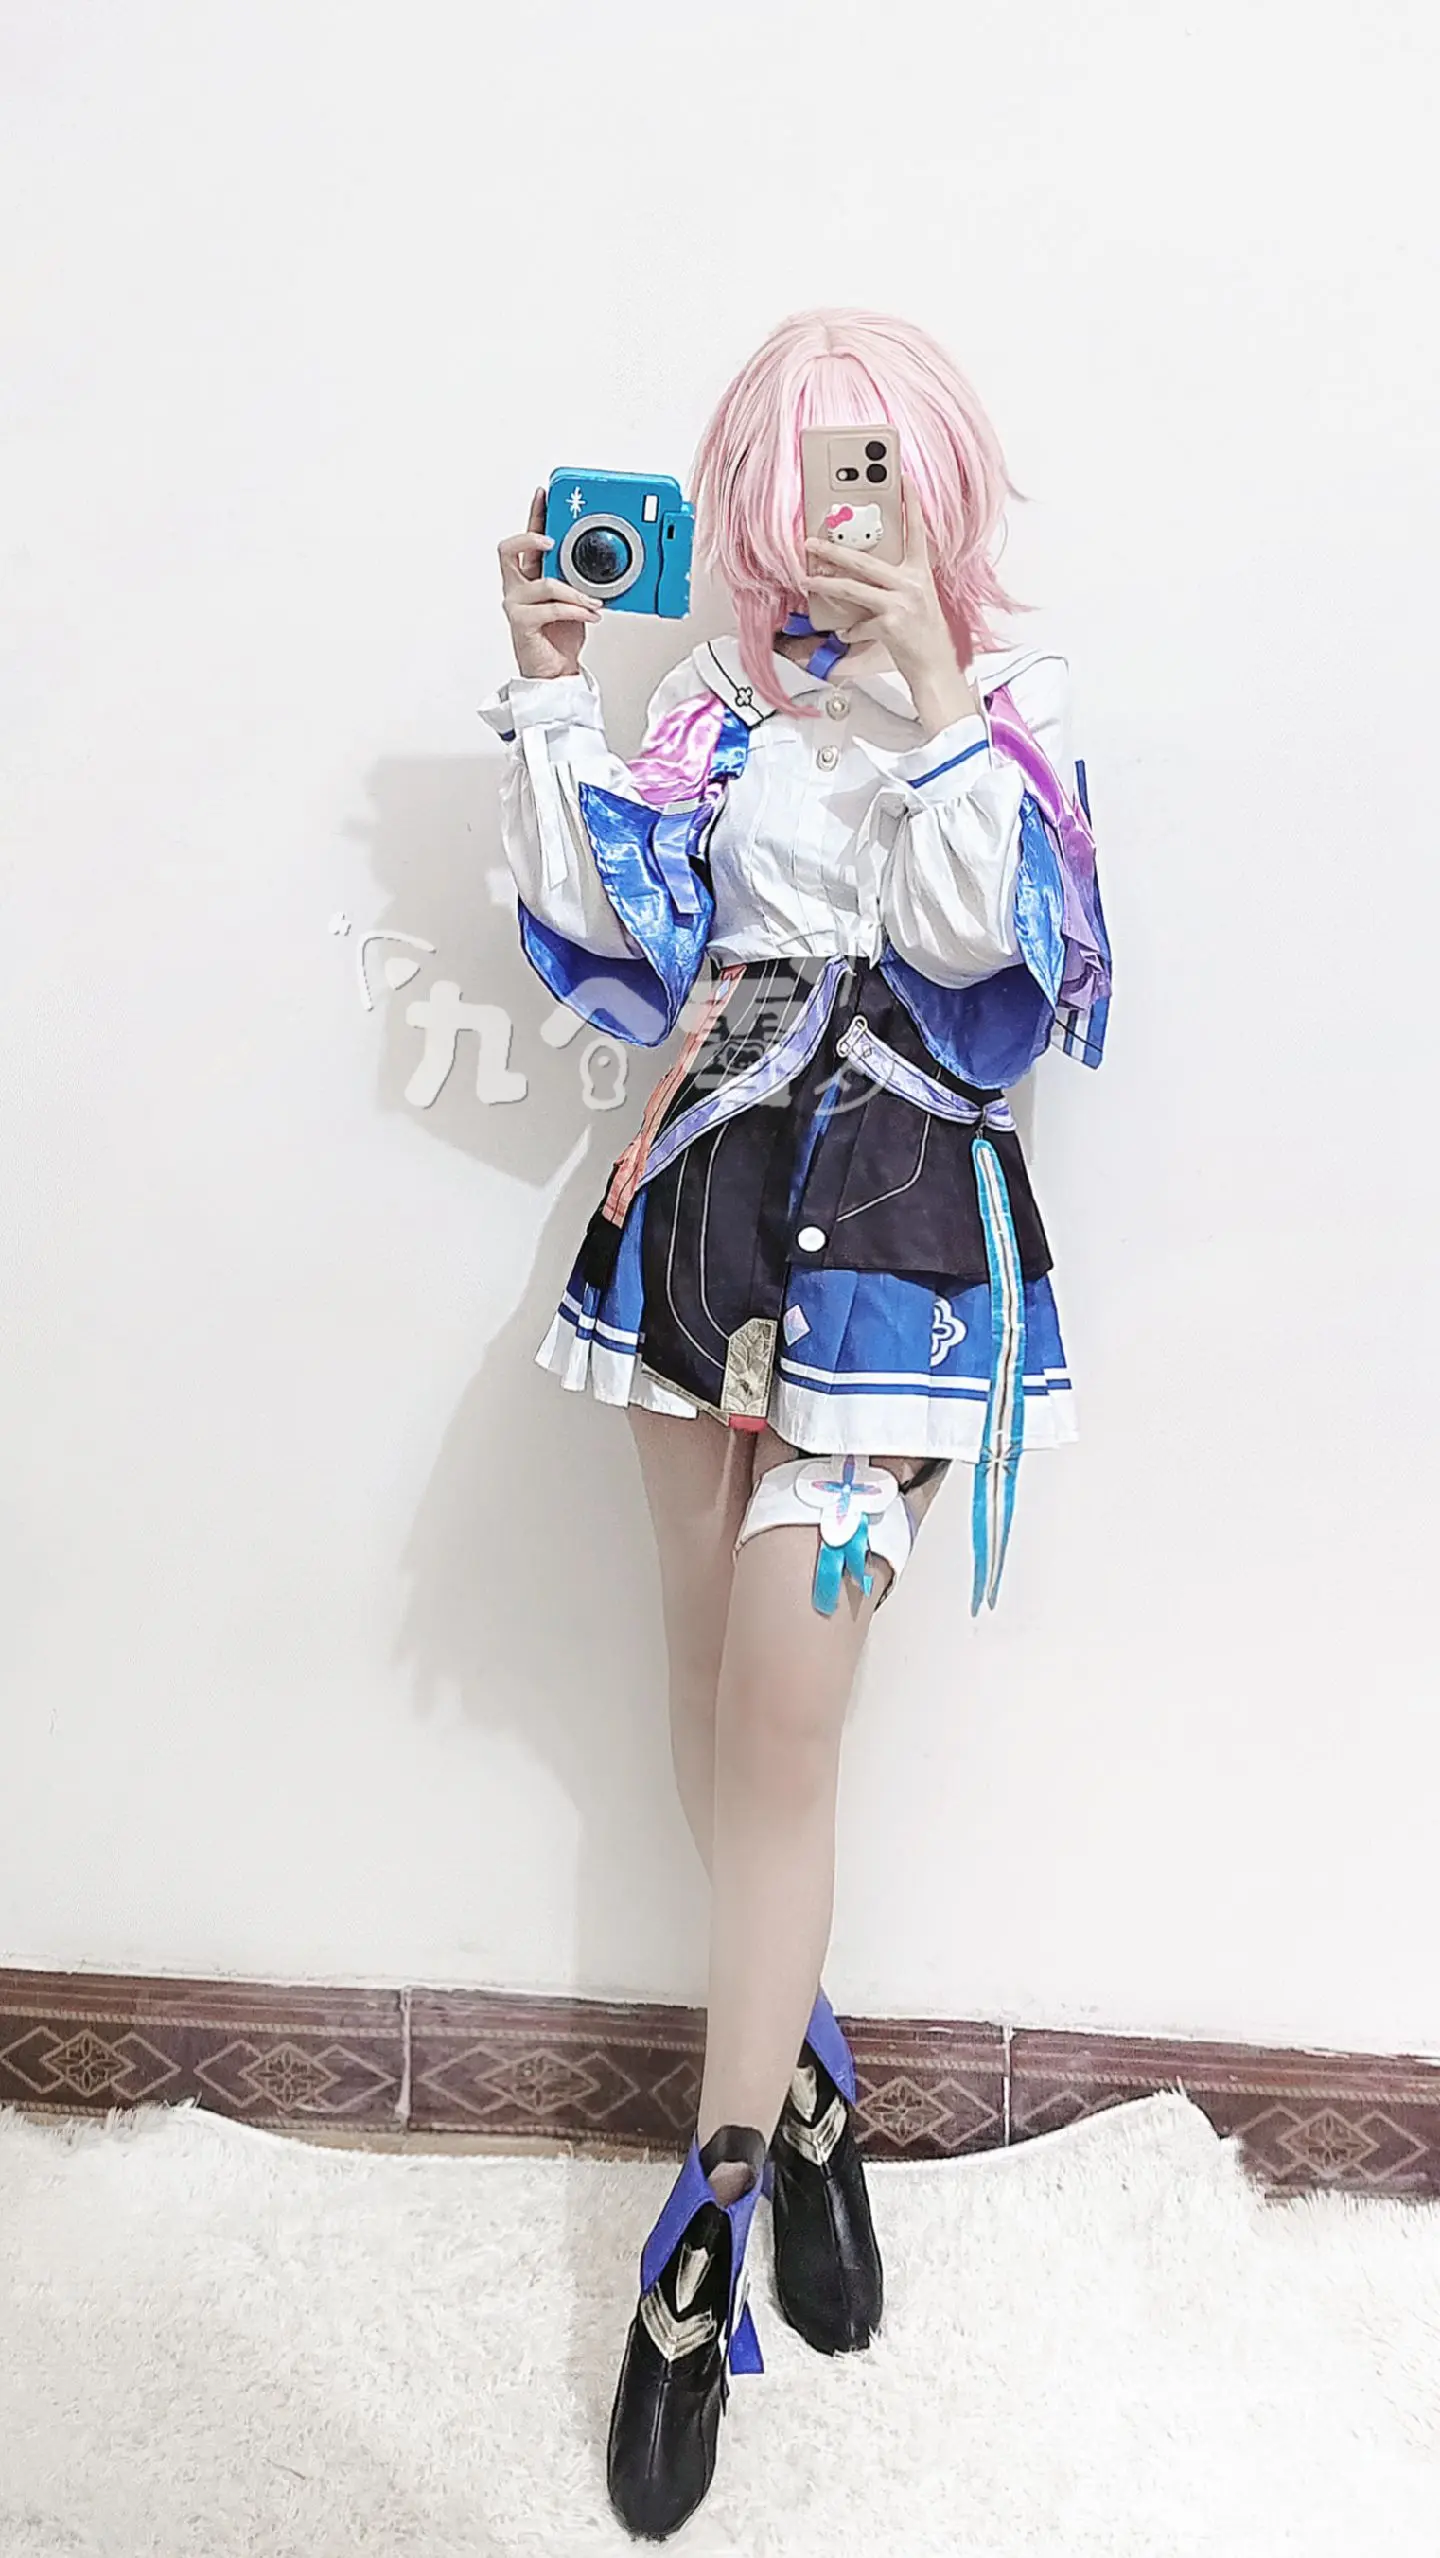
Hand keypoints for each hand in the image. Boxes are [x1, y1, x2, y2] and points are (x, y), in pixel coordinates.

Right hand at [498, 486, 603, 680]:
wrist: (555, 671)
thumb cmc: (559, 636)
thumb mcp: (572, 600)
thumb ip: (575, 579)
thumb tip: (596, 565)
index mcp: (526, 576)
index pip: (526, 540)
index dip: (533, 515)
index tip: (544, 494)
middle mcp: (515, 586)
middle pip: (509, 550)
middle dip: (532, 538)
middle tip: (553, 540)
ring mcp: (515, 604)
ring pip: (544, 583)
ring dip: (574, 591)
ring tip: (593, 601)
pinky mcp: (521, 623)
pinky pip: (550, 608)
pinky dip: (575, 610)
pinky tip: (589, 615)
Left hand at [805, 473, 978, 735]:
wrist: (935, 668)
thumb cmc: (923, 635)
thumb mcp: (916, 601)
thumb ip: (895, 583)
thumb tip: (861, 576)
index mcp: (920, 573)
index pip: (917, 531)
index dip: (911, 504)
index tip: (903, 478)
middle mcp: (912, 584)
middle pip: (865, 560)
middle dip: (833, 550)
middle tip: (810, 542)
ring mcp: (901, 603)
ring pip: (853, 588)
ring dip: (825, 583)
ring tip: (806, 579)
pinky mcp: (890, 624)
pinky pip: (857, 624)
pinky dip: (848, 631)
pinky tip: (845, 635)